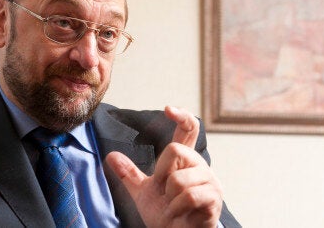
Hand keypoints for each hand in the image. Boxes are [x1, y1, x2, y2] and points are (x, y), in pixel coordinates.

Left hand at [106, 106, 222, 227]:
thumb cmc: (167, 214)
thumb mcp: (143, 192)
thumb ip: (129, 174)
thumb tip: (111, 156)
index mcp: (185, 160)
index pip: (189, 129)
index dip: (182, 116)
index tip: (168, 109)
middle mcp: (200, 165)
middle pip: (175, 150)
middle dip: (162, 174)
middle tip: (164, 191)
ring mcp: (210, 181)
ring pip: (179, 178)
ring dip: (169, 198)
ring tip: (174, 207)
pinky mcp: (213, 197)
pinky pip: (188, 195)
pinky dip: (177, 208)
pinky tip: (179, 214)